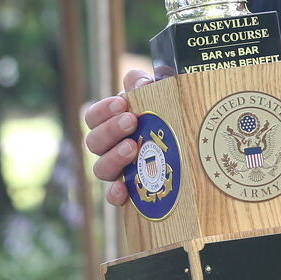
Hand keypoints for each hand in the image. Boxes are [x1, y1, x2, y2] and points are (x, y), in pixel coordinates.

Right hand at [80, 69, 154, 206]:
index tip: (122, 104)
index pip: (92, 117)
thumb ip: (145, 83)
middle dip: (110, 131)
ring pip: (100, 169)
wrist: (187, 146)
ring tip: (132, 148)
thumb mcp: (158, 94)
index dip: (103, 111)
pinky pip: (112, 197)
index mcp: (111, 124)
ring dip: (113, 158)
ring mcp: (118, 171)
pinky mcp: (130, 192)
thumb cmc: (165, 116)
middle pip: (93, 142)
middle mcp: (108, 149)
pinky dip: (114, 194)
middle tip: (131, 122)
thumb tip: (141, 83)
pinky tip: (123, 188)